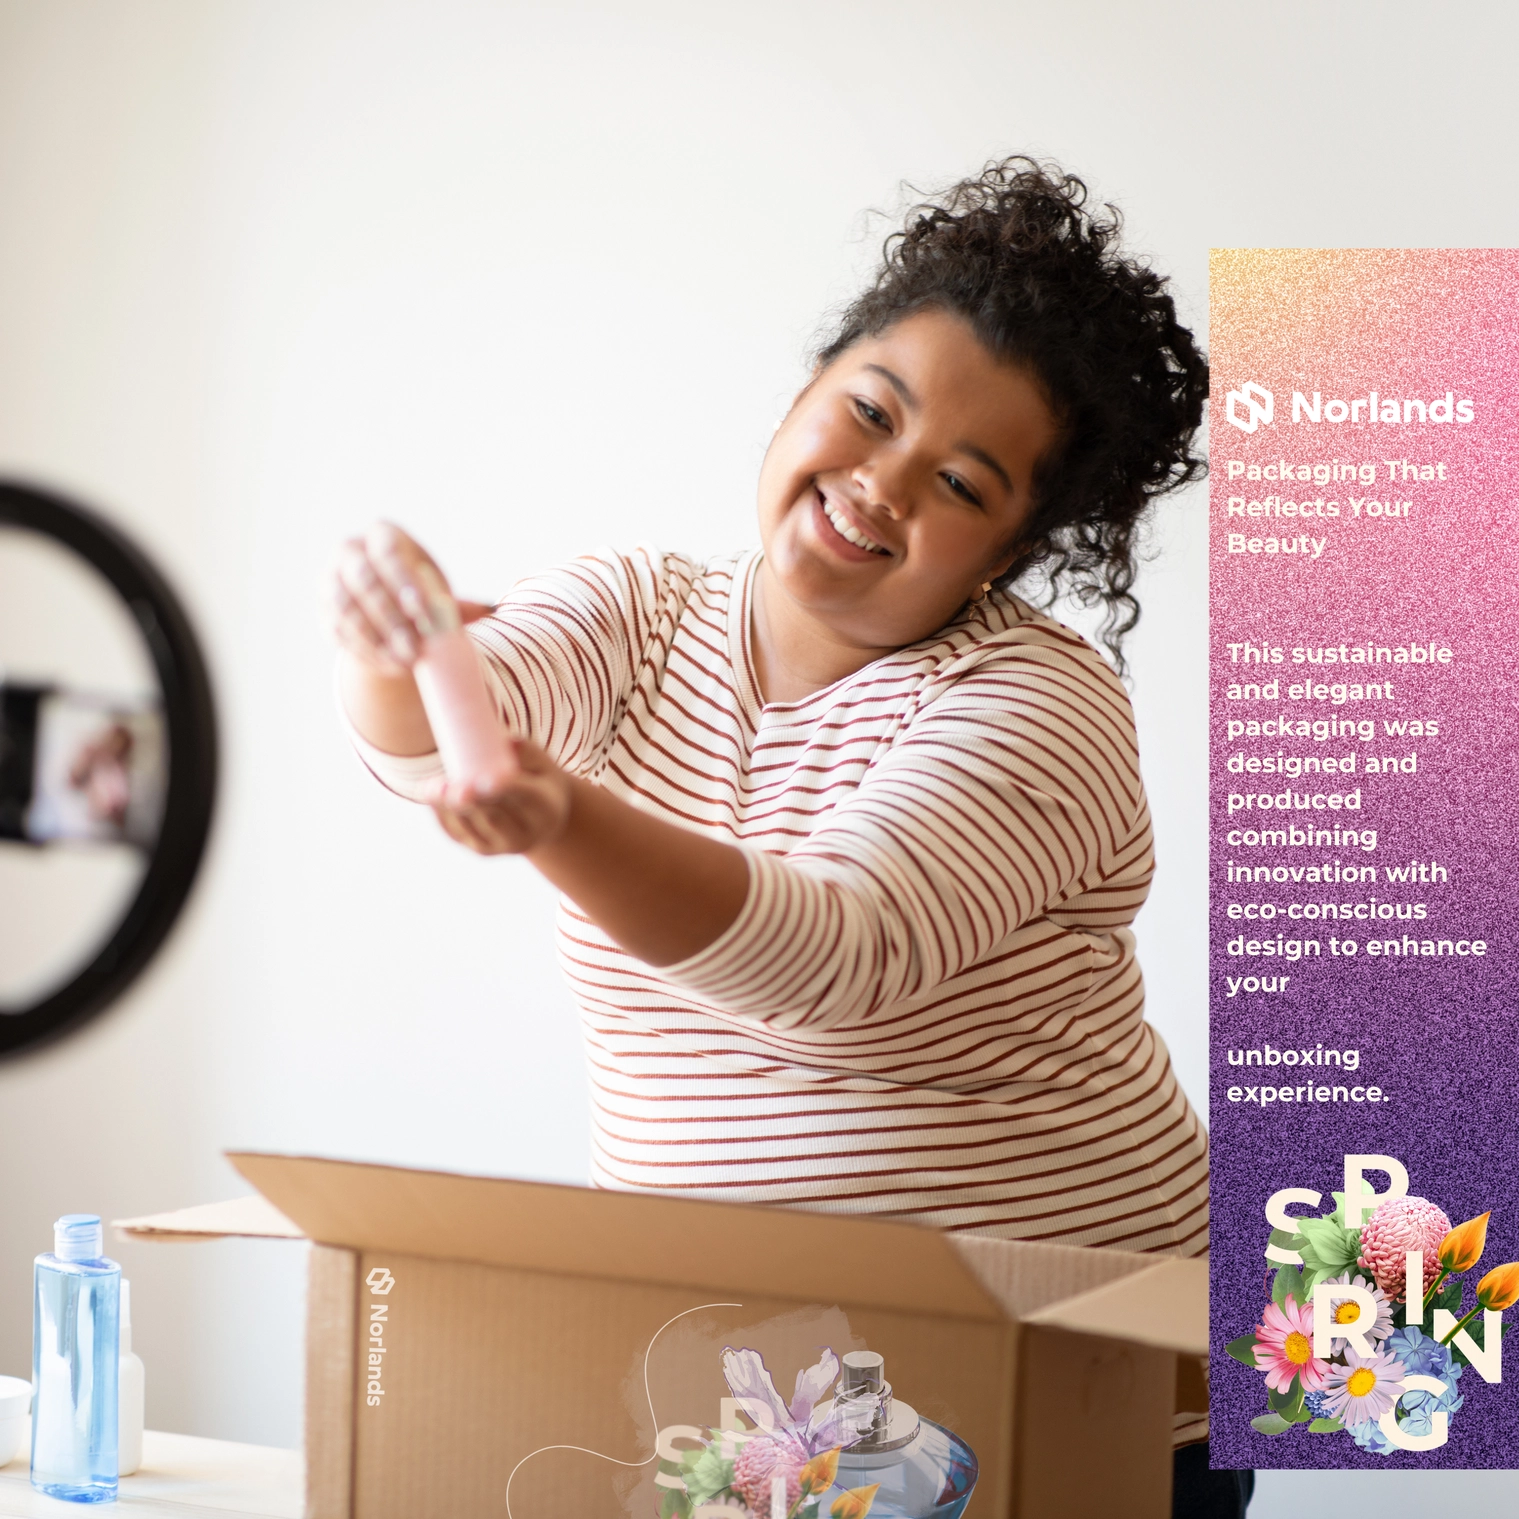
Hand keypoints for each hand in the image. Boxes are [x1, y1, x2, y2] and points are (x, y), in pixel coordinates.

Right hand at [332, 521, 492, 672]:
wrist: (387, 611)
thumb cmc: (419, 594)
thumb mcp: (436, 592)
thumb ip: (456, 603)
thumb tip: (490, 608)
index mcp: (382, 535)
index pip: (387, 552)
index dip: (402, 581)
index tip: (422, 611)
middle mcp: (349, 551)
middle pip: (364, 582)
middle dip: (390, 618)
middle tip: (414, 648)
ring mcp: (330, 580)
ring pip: (346, 609)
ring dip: (376, 639)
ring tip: (405, 662)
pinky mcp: (323, 610)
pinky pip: (338, 631)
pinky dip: (364, 651)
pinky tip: (389, 665)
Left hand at [428, 739, 572, 855]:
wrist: (544, 821)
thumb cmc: (540, 781)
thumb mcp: (544, 765)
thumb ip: (526, 752)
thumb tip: (505, 741)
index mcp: (546, 810)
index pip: (526, 797)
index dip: (505, 788)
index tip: (487, 780)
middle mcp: (525, 835)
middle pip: (494, 816)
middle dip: (470, 801)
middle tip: (452, 785)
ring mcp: (501, 846)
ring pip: (471, 826)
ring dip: (448, 805)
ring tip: (433, 785)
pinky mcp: (481, 850)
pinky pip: (456, 832)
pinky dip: (440, 813)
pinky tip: (430, 794)